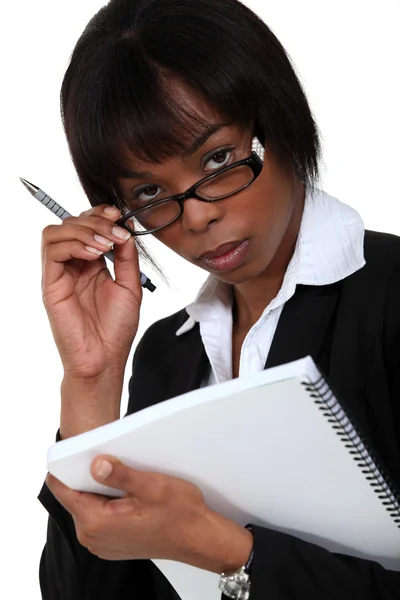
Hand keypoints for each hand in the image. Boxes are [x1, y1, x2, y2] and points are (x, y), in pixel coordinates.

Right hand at [41, 205, 141, 378]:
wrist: (104, 359)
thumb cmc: (115, 329)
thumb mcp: (130, 286)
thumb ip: (127, 257)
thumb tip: (125, 229)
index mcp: (91, 265)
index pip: (87, 226)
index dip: (100, 215)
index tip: (118, 214)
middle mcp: (73, 266)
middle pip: (71, 223)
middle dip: (96, 220)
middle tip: (115, 231)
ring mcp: (60, 274)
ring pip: (57, 231)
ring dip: (84, 230)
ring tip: (105, 245)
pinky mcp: (51, 284)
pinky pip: (52, 250)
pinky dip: (74, 244)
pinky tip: (94, 255)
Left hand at [46, 457, 252, 572]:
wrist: (198, 538)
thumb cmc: (180, 514)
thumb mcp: (152, 485)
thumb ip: (120, 474)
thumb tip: (96, 464)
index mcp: (97, 522)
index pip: (63, 490)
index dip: (68, 466)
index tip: (79, 451)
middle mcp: (93, 536)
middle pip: (75, 495)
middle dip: (88, 476)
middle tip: (112, 461)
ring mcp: (101, 542)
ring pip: (87, 504)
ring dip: (100, 489)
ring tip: (125, 478)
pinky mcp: (110, 542)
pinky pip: (98, 516)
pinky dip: (108, 501)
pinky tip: (129, 494)